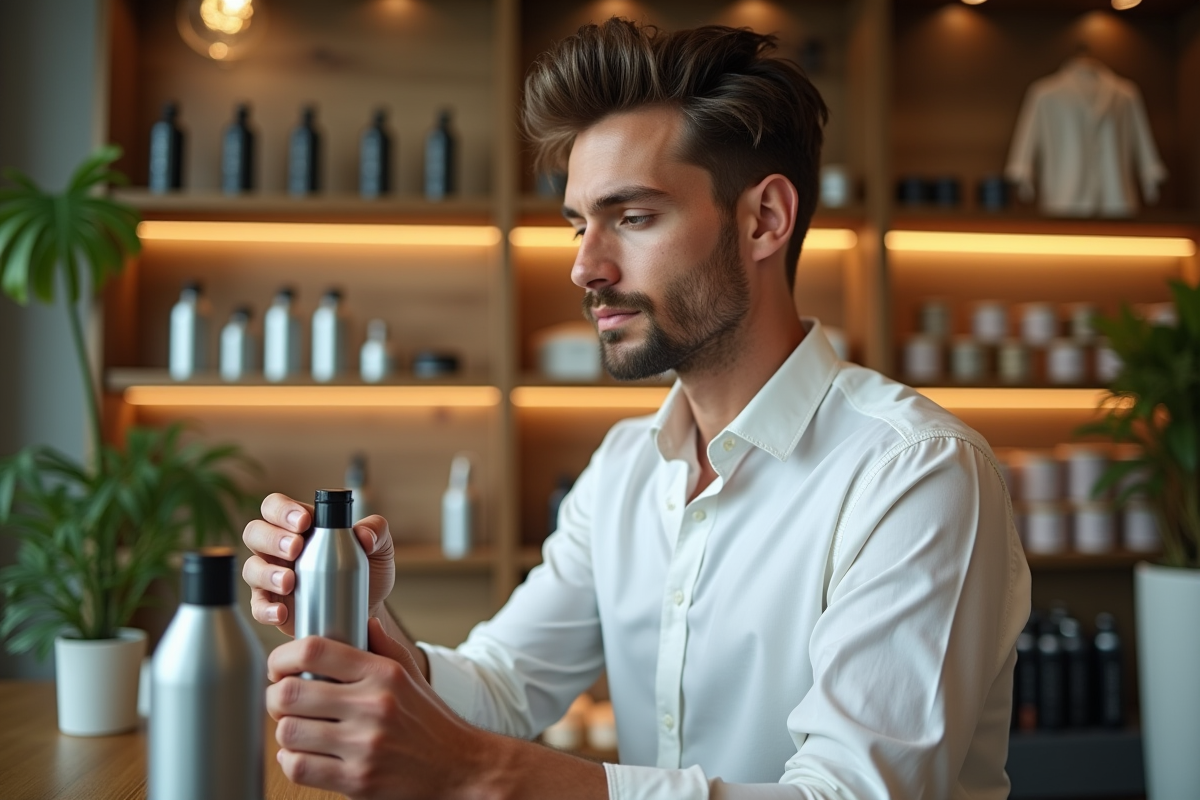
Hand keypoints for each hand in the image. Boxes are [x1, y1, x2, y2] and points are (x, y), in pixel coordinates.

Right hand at [242, 493, 395, 635]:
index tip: (304, 522)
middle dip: (272, 538)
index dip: (282, 510)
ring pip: (251, 567)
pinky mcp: (273, 605)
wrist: (369, 609)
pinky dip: (265, 609)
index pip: (276, 507)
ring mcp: (272, 576)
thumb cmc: (369, 571)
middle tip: (296, 548)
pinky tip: (282, 612)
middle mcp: (279, 547)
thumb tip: (363, 534)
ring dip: (266, 572)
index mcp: (300, 525)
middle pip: (255, 532)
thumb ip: (377, 530)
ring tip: (290, 582)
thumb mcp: (380, 546)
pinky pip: (257, 606)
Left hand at [267, 619, 491, 799]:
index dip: (282, 657)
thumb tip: (362, 621)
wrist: (459, 768)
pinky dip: (292, 760)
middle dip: (274, 697)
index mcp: (382, 673)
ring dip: (284, 731)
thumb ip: (385, 645)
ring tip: (296, 729)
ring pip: (289, 732)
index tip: (279, 668)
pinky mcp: (357, 780)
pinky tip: (303, 754)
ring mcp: (364, 745)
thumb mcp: (411, 675)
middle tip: (280, 701)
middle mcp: (373, 705)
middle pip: (290, 692)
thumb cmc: (430, 720)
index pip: (314, 650)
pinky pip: (299, 767)